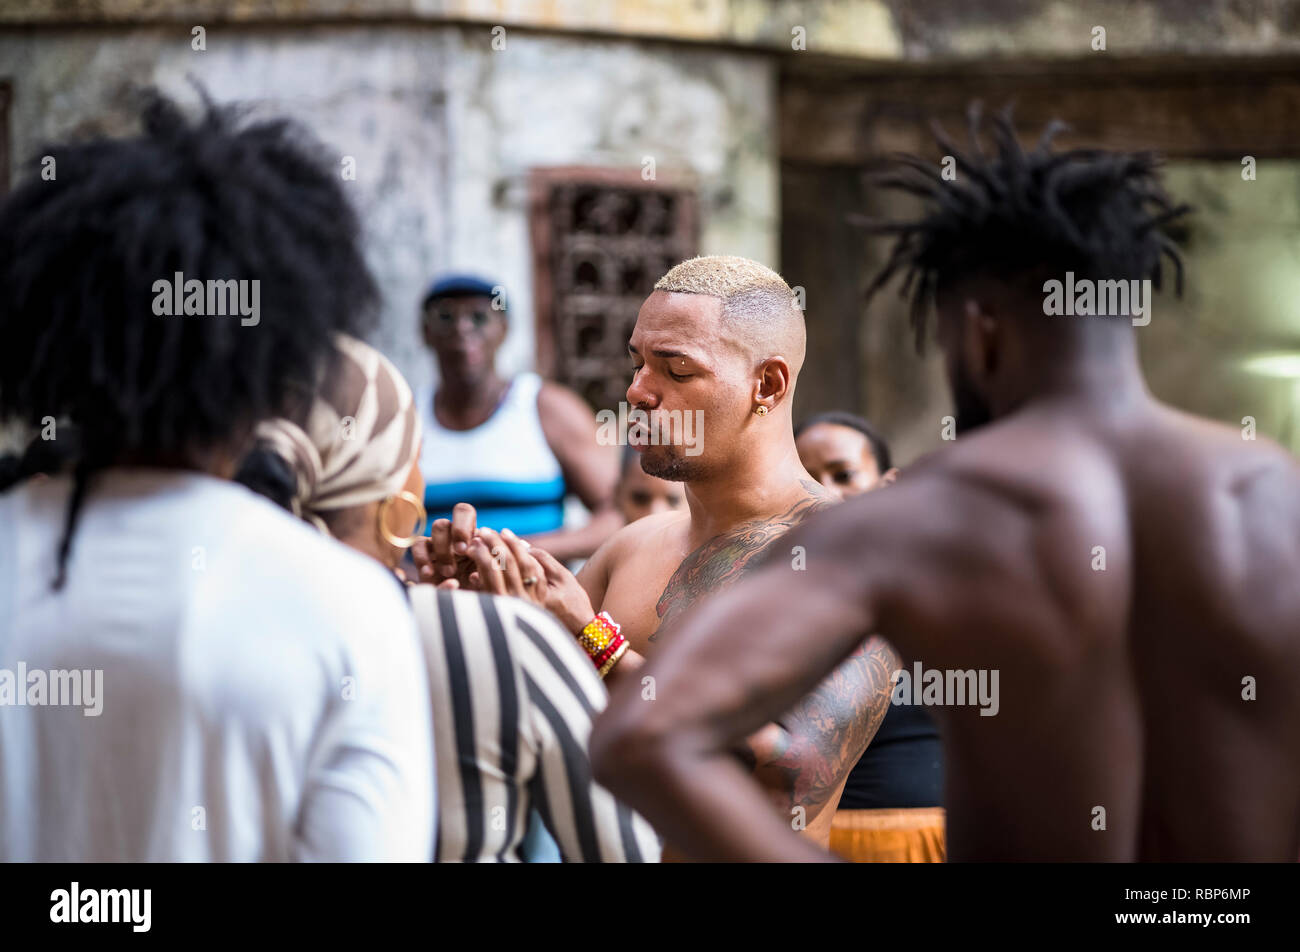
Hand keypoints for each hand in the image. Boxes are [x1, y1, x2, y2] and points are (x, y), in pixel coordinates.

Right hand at [412, 502, 478, 586]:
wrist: (465, 607)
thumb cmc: (479, 591)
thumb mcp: (485, 582)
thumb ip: (482, 573)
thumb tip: (475, 574)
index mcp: (471, 535)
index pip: (464, 513)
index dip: (463, 526)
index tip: (468, 548)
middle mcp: (453, 536)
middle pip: (449, 518)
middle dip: (456, 533)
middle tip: (462, 553)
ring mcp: (438, 545)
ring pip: (437, 528)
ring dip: (443, 548)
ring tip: (450, 572)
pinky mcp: (424, 558)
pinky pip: (418, 546)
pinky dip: (422, 559)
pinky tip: (429, 574)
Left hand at [464, 529, 594, 634]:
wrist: (575, 636)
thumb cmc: (573, 604)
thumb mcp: (565, 578)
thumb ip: (545, 560)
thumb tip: (523, 545)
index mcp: (541, 592)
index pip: (524, 561)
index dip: (513, 544)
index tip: (505, 530)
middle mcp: (525, 602)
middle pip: (506, 567)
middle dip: (494, 546)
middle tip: (485, 531)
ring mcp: (513, 611)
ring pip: (493, 580)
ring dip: (483, 560)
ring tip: (475, 545)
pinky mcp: (506, 617)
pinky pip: (489, 596)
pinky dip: (481, 582)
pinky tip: (473, 571)